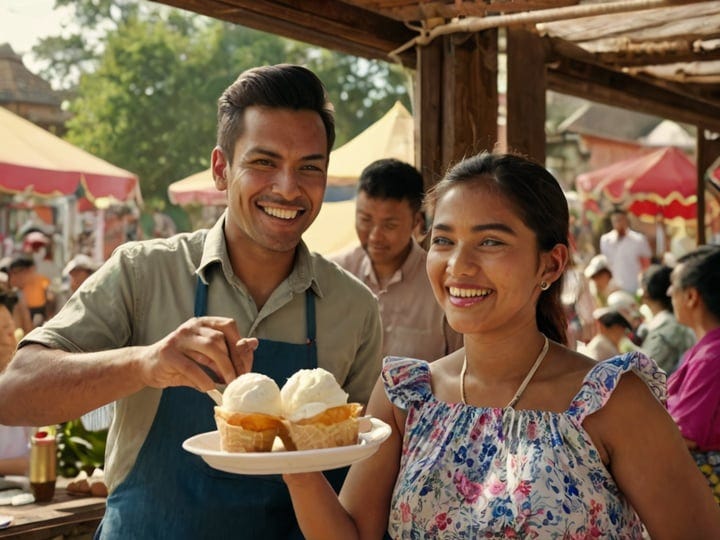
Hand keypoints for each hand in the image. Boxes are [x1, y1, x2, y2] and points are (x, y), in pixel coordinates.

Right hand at [138, 316, 257, 390]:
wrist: (146, 367)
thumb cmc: (181, 362)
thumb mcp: (207, 356)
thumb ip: (228, 350)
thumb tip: (253, 344)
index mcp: (203, 323)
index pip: (229, 326)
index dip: (240, 346)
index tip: (246, 366)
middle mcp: (191, 326)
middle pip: (220, 338)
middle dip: (234, 360)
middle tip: (239, 379)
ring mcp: (178, 338)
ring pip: (209, 348)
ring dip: (223, 368)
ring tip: (228, 384)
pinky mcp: (167, 353)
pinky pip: (191, 366)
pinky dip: (204, 379)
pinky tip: (209, 388)